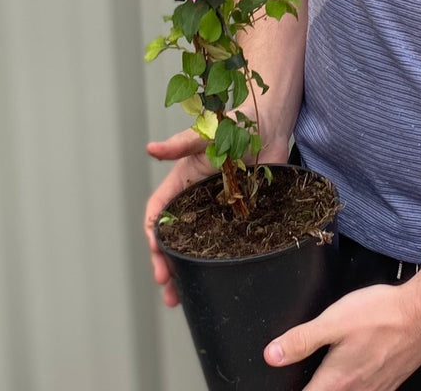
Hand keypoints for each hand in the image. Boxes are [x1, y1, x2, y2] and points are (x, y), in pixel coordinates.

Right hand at [144, 127, 290, 307]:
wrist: (270, 124)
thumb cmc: (233, 124)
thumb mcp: (204, 135)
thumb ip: (180, 144)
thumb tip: (151, 148)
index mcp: (182, 183)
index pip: (160, 212)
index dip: (154, 233)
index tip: (155, 252)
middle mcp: (197, 200)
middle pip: (175, 237)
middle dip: (166, 263)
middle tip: (166, 286)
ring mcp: (218, 210)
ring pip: (198, 246)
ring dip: (187, 272)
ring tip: (182, 297)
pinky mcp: (241, 215)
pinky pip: (227, 242)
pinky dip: (218, 263)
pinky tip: (217, 280)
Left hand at [264, 282, 420, 390]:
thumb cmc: (380, 315)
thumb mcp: (333, 321)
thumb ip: (301, 340)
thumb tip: (272, 355)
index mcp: (336, 381)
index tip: (286, 388)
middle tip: (311, 380)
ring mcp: (376, 389)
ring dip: (337, 389)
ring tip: (331, 379)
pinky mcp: (391, 382)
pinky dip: (356, 388)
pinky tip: (356, 376)